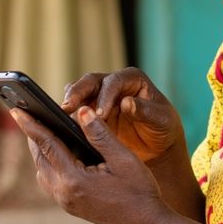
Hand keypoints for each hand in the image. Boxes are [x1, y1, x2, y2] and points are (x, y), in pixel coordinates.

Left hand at [11, 106, 166, 223]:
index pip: (47, 144)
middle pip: (39, 158)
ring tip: (42, 129)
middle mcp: (64, 193)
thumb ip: (100, 133)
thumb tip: (81, 110)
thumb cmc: (138, 189)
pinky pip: (50, 180)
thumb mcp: (123, 157)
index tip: (16, 109)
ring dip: (41, 150)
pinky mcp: (70, 206)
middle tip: (27, 113)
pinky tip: (58, 152)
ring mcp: (65, 202)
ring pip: (42, 170)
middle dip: (33, 135)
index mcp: (74, 179)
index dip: (31, 124)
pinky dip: (50, 163)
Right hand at [62, 68, 184, 162]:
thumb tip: (126, 103)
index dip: (105, 96)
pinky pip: (76, 110)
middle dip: (78, 93)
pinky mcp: (90, 111)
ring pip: (78, 92)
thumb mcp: (161, 120)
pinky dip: (69, 116)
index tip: (100, 115)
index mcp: (132, 78)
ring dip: (69, 103)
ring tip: (60, 116)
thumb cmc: (163, 128)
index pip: (114, 82)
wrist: (156, 145)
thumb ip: (145, 111)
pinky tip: (62, 127)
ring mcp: (99, 96)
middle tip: (67, 107)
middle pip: (90, 82)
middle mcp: (113, 83)